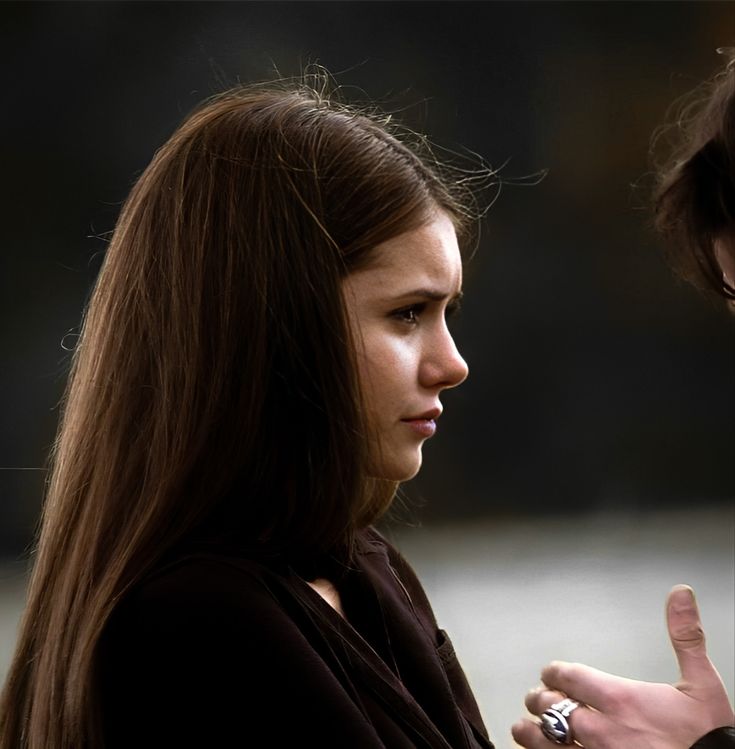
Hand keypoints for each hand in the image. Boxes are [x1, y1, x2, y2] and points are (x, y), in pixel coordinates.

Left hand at [512, 585, 734, 747]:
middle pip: (553, 707)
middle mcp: (603, 730)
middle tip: (536, 698)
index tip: (550, 673)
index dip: (555, 673)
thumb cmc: (710, 740)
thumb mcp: (703, 684)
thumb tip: (680, 595)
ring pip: (548, 742)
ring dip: (532, 732)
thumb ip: (686, 637)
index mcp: (622, 699)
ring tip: (524, 727)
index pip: (570, 677)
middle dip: (541, 699)